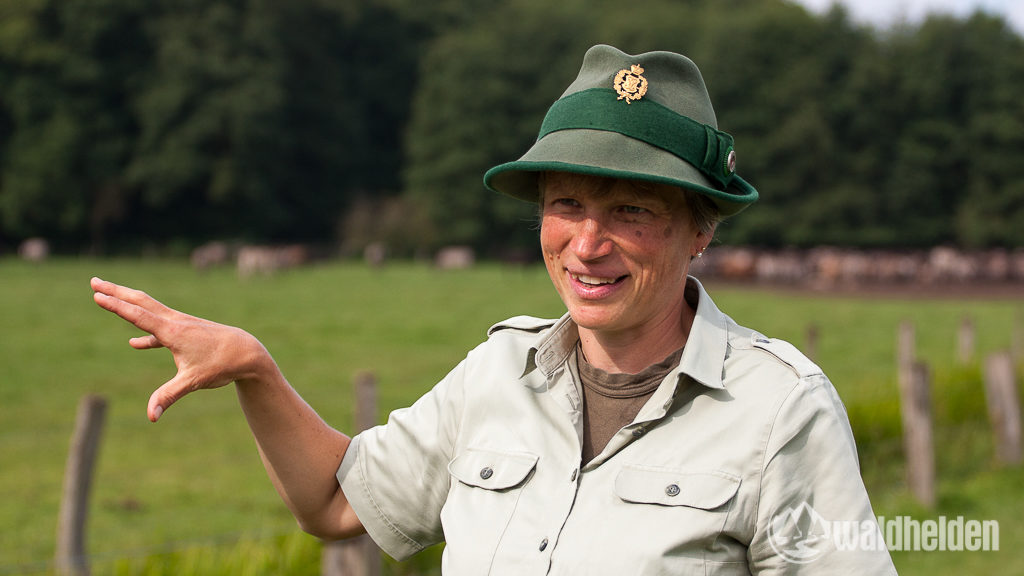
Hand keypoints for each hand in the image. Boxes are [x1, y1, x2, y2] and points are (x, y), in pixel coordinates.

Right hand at [91, 277, 271, 421]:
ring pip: (150, 309)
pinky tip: (135, 343)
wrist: (247, 353)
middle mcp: (175, 322)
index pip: (137, 315)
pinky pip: (160, 329)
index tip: (96, 295)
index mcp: (172, 331)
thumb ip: (168, 397)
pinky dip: (146, 334)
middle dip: (115, 292)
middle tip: (93, 281)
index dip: (115, 306)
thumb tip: (151, 417)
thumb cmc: (222, 365)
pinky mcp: (187, 332)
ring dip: (128, 302)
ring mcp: (181, 324)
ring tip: (109, 295)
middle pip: (140, 302)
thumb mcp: (193, 382)